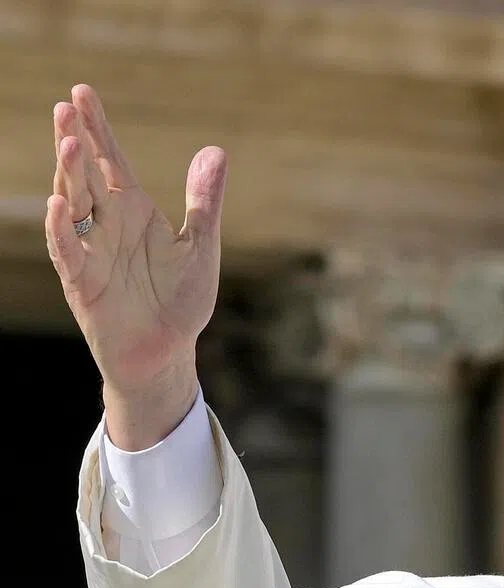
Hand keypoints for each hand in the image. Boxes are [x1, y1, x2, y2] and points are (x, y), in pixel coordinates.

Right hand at [45, 84, 227, 448]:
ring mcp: (91, 251)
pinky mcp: (82, 282)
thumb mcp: (200, 247)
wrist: (168, 352)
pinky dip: (61, 230)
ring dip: (69, 175)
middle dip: (75, 140)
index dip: (98, 128)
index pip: (111, 161)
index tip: (82, 91)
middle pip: (86, 175)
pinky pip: (68, 253)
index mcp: (133, 211)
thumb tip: (216, 151)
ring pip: (73, 205)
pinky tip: (59, 205)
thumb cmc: (180, 301)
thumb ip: (204, 202)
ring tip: (69, 141)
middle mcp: (106, 225)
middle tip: (66, 105)